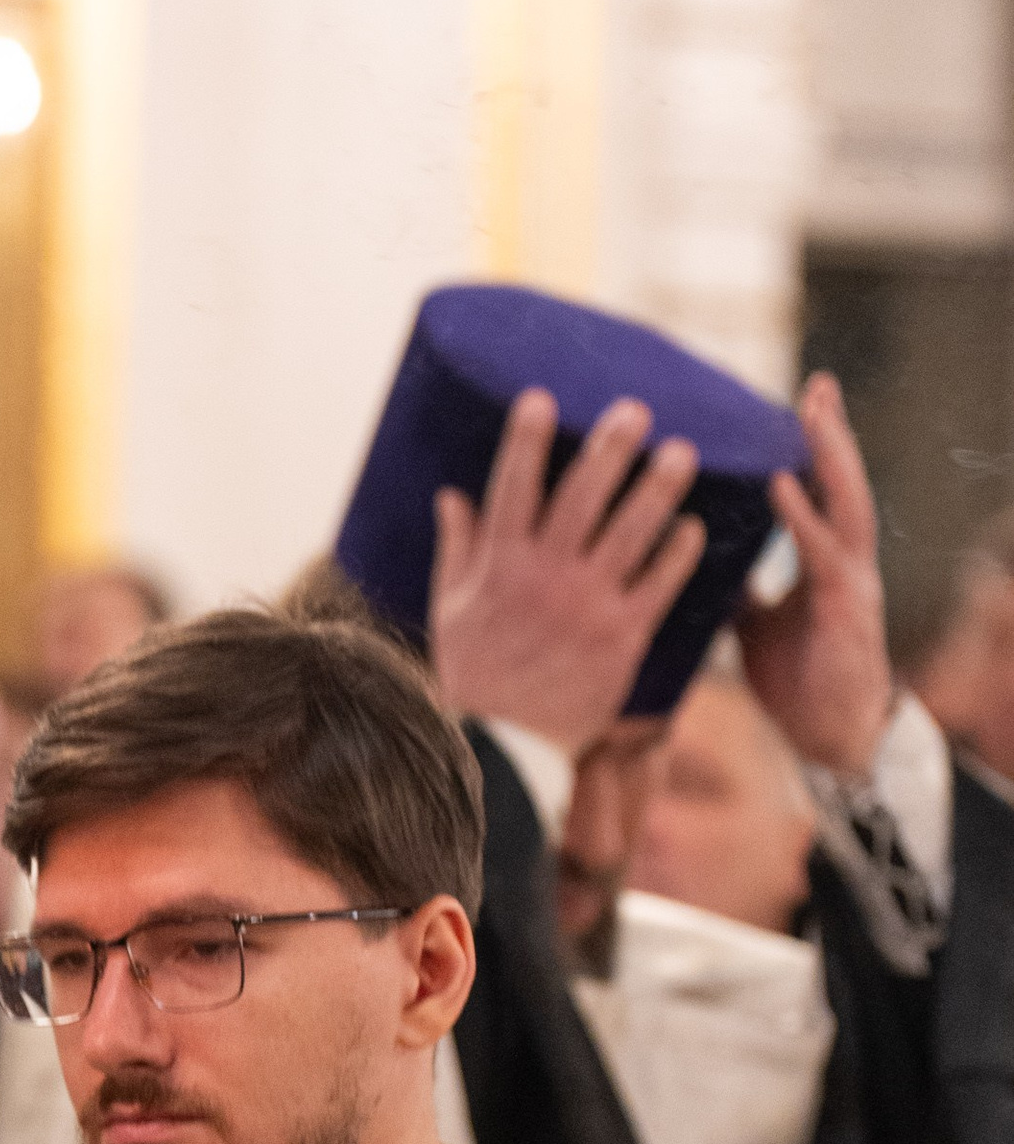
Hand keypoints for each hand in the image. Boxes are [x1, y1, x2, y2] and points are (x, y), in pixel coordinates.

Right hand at [429, 389, 704, 755]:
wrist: (504, 745)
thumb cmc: (472, 675)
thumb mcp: (450, 610)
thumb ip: (455, 549)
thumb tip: (449, 495)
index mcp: (499, 566)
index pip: (512, 490)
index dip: (526, 442)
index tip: (541, 397)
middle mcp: (545, 578)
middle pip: (582, 499)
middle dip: (610, 450)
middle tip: (636, 410)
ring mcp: (586, 606)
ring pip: (630, 534)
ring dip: (658, 490)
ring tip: (684, 452)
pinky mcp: (622, 637)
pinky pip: (658, 585)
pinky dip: (678, 555)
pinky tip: (695, 527)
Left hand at [746, 370, 893, 778]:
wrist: (829, 737)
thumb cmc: (797, 678)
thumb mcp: (754, 623)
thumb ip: (736, 586)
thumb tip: (693, 557)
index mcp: (825, 560)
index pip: (821, 491)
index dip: (810, 450)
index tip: (795, 402)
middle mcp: (845, 561)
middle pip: (841, 482)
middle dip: (830, 433)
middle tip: (817, 385)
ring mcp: (850, 582)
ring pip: (847, 503)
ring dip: (830, 455)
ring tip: (812, 412)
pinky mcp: (842, 609)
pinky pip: (821, 551)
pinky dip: (803, 514)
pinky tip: (782, 482)